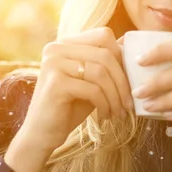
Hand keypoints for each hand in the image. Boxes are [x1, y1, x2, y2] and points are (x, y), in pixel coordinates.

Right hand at [17, 27, 133, 153]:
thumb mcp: (91, 81)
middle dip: (123, 80)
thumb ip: (104, 63)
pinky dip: (105, 104)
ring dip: (115, 96)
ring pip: (101, 72)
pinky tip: (105, 115)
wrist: (42, 135)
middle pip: (105, 54)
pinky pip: (93, 89)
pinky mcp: (56, 84)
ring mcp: (54, 64)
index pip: (103, 36)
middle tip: (129, 103)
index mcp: (64, 43)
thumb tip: (128, 45)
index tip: (129, 81)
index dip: (121, 57)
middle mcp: (56, 48)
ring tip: (118, 112)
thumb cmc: (70, 107)